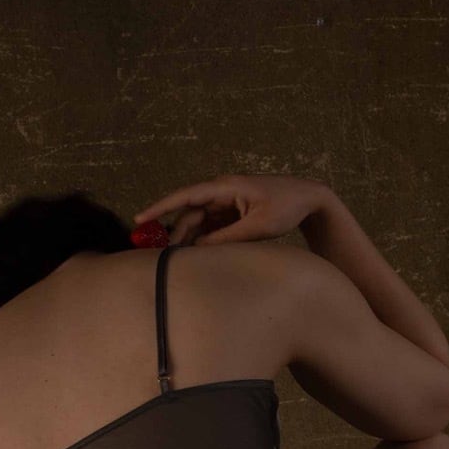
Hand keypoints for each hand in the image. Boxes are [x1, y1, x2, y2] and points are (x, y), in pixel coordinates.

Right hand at [133, 174, 329, 246]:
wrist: (309, 199)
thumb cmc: (286, 207)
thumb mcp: (258, 226)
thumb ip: (227, 238)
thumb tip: (199, 250)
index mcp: (225, 187)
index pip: (185, 196)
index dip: (160, 207)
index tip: (139, 217)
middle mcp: (221, 192)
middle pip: (189, 214)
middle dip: (176, 235)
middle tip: (164, 258)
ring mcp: (226, 202)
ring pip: (198, 223)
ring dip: (190, 240)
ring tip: (181, 261)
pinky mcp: (231, 213)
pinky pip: (211, 227)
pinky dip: (204, 241)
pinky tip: (199, 257)